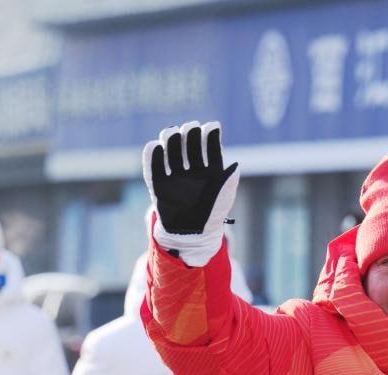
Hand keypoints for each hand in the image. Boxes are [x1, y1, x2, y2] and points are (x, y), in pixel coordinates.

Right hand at [143, 121, 238, 265]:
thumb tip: (235, 164)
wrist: (192, 234)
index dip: (210, 136)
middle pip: (190, 145)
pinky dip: (153, 156)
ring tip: (172, 132)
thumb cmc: (212, 215)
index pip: (210, 148)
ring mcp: (175, 176)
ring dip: (171, 140)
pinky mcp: (159, 184)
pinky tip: (155, 145)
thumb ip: (228, 180)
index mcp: (210, 171)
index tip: (211, 126)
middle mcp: (193, 170)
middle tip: (190, 127)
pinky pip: (153, 167)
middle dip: (190, 134)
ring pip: (172, 151)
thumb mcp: (224, 197)